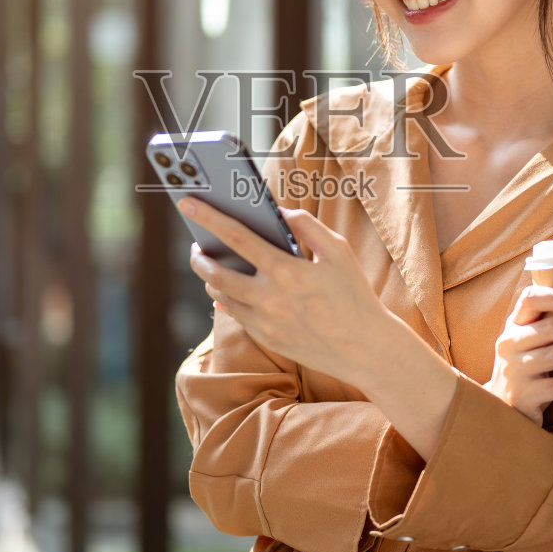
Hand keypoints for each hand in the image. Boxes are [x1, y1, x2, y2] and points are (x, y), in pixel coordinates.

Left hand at [181, 198, 398, 386]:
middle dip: (199, 256)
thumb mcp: (338, 250)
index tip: (187, 203)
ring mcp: (265, 322)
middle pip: (216, 273)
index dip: (208, 217)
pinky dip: (227, 299)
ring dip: (210, 278)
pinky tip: (225, 291)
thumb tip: (278, 212)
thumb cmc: (354, 294)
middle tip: (195, 246)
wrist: (365, 348)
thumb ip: (306, 225)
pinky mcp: (267, 339)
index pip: (236, 236)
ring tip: (210, 265)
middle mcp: (269, 298)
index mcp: (286, 270)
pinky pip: (236, 315)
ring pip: (221, 296)